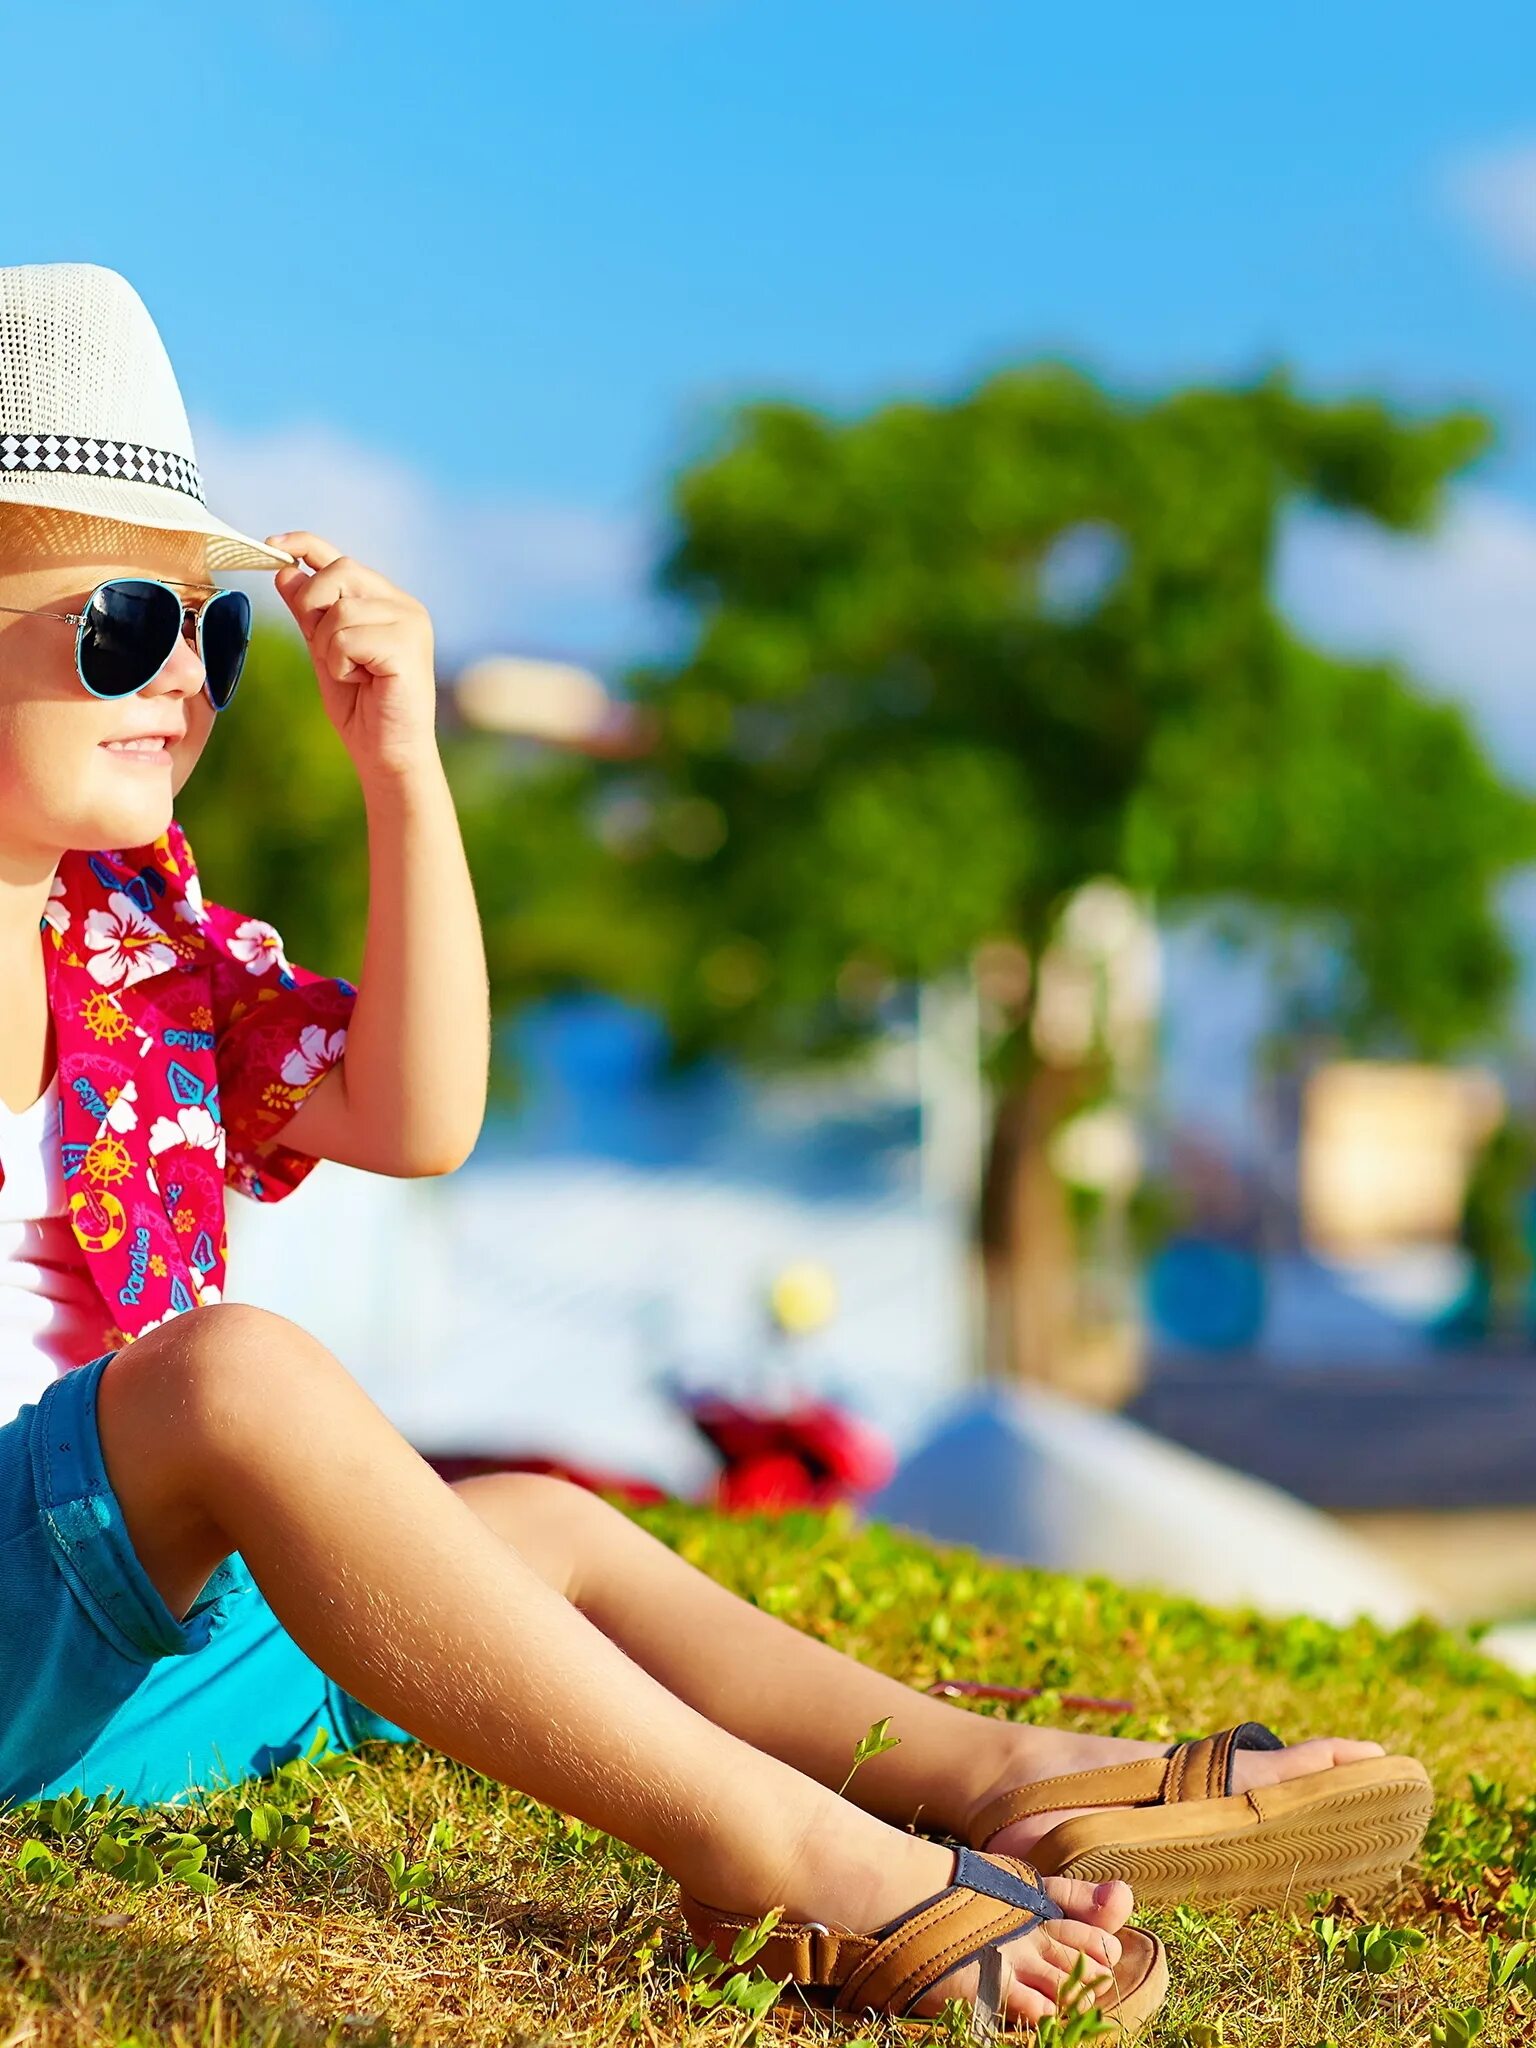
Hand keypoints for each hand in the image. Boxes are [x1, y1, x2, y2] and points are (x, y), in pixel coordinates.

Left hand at [265, 531, 438, 782]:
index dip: (304, 544)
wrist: (387, 754)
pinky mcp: (407, 646)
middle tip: (325, 648)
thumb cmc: (362, 708)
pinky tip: (363, 682)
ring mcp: (410, 623)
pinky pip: (347, 637)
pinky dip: (341, 664)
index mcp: (387, 602)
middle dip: (314, 607)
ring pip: (340, 610)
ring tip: (352, 674)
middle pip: (339, 571)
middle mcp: (404, 605)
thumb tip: (286, 571)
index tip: (272, 545)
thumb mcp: (324, 652)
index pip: (340, 557)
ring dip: (330, 647)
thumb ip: (309, 613)